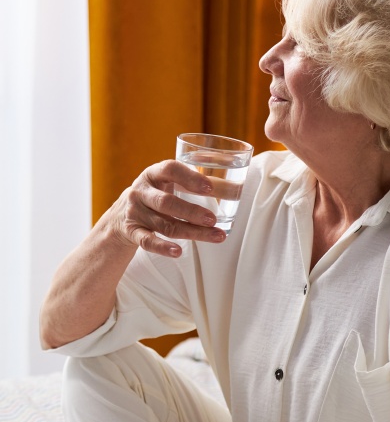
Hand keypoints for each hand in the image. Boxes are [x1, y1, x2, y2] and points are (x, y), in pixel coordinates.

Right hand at [110, 159, 225, 257]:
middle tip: (213, 219)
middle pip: (167, 202)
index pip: (169, 169)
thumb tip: (237, 189)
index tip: (209, 187)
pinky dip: (162, 247)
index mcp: (153, 174)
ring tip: (215, 236)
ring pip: (164, 224)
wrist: (119, 216)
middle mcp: (141, 191)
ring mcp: (134, 212)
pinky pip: (147, 241)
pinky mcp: (131, 231)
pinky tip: (178, 252)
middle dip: (191, 211)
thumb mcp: (169, 185)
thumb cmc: (156, 196)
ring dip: (191, 232)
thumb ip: (196, 185)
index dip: (189, 177)